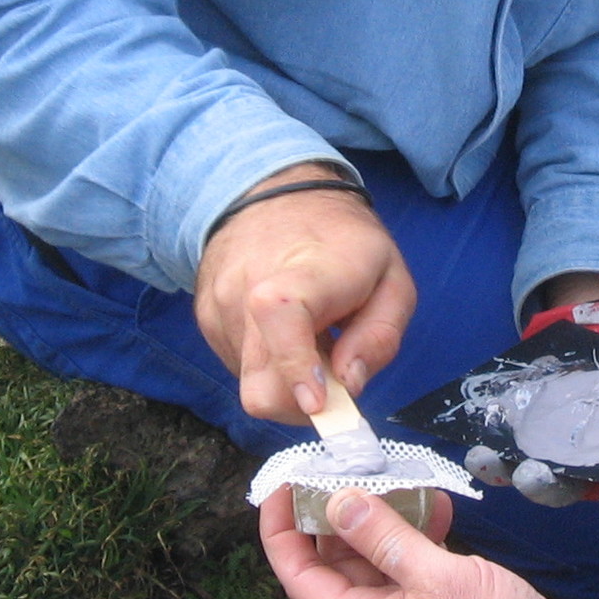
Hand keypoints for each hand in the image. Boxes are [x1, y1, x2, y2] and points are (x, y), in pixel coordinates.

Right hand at [195, 164, 416, 421]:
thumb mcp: (391, 279)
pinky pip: (240, 369)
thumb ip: (380, 336)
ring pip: (252, 384)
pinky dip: (269, 365)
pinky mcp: (207, 320)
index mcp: (306, 270)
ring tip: (310, 336)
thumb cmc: (341, 242)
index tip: (317, 401)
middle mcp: (248, 289)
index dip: (295, 366)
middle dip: (301, 403)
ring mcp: (221, 306)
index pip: (280, 314)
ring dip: (286, 380)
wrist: (273, 196)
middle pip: (260, 382)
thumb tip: (349, 384)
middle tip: (331, 377)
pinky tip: (284, 333)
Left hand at [261, 487, 598, 598]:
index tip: (284, 486)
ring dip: (383, 516)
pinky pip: (419, 558)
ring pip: (380, 555)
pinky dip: (423, 529)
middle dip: (334, 514)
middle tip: (342, 467)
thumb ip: (385, 539)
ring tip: (393, 476)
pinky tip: (439, 502)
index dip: (283, 532)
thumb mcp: (437, 581)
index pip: (301, 576)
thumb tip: (337, 501)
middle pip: (337, 561)